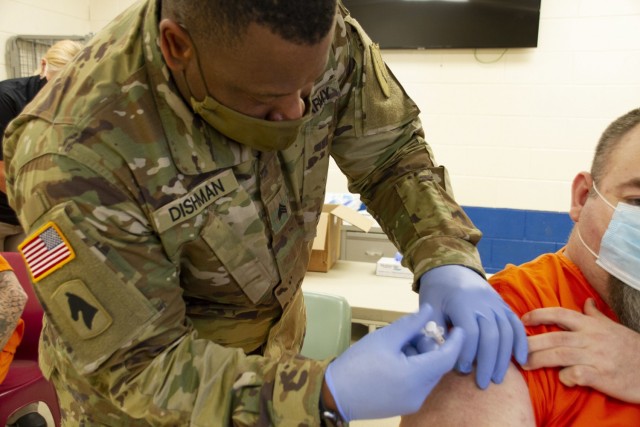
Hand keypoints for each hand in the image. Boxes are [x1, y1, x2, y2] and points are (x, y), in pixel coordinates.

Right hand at [324, 304, 463, 420]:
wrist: (335, 394)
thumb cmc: (358, 363)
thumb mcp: (385, 338)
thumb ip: (411, 324)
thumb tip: (429, 310)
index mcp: (416, 377)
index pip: (447, 358)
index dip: (455, 341)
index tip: (457, 327)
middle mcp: (419, 394)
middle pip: (436, 366)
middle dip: (428, 346)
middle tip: (410, 333)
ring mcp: (412, 403)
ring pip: (426, 375)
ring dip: (419, 357)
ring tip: (397, 345)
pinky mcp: (403, 406)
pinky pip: (417, 384)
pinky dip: (413, 369)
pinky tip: (394, 359)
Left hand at [419, 265, 527, 388]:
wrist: (450, 267)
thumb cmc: (437, 290)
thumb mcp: (429, 306)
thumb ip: (435, 328)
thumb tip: (440, 354)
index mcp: (461, 302)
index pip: (470, 333)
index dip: (466, 354)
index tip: (461, 369)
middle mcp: (482, 302)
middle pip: (491, 335)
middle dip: (487, 362)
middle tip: (482, 383)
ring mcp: (495, 303)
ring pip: (506, 332)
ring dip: (503, 357)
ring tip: (496, 378)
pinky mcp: (503, 305)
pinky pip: (516, 324)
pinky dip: (521, 342)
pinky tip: (521, 360)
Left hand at [522, 298, 639, 402]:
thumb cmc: (631, 348)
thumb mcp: (613, 327)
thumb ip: (595, 315)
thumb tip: (586, 301)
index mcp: (591, 325)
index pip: (560, 314)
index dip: (539, 315)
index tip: (522, 319)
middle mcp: (591, 338)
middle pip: (554, 337)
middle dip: (531, 342)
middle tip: (514, 349)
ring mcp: (596, 357)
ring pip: (560, 355)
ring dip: (540, 360)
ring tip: (525, 365)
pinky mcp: (603, 376)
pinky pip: (578, 374)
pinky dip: (567, 377)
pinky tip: (562, 379)